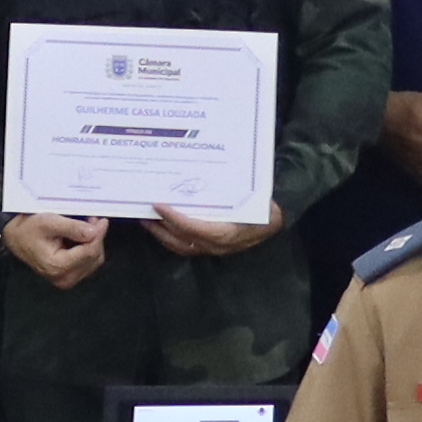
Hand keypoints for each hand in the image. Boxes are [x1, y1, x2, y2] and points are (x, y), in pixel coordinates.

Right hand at [3, 208, 108, 288]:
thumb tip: (95, 230)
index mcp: (57, 266)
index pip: (90, 251)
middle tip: (90, 220)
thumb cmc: (28, 230)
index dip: (98, 234)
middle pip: (94, 256)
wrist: (16, 238)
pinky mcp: (69, 276)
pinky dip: (88, 248)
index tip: (100, 220)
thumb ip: (73, 227)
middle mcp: (63, 278)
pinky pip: (89, 262)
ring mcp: (67, 279)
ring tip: (83, 228)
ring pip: (94, 260)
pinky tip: (79, 238)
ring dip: (92, 242)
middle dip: (95, 237)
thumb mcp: (49, 222)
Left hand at [145, 201, 281, 258]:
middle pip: (183, 240)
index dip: (175, 219)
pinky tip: (162, 226)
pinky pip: (187, 246)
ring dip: (162, 235)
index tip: (159, 205)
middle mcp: (220, 245)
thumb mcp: (254, 197)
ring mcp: (215, 249)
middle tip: (145, 210)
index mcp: (229, 232)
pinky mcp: (211, 247)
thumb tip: (207, 172)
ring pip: (182, 247)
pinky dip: (172, 238)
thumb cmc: (264, 205)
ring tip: (147, 220)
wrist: (276, 219)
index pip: (196, 229)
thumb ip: (232, 190)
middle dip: (162, 227)